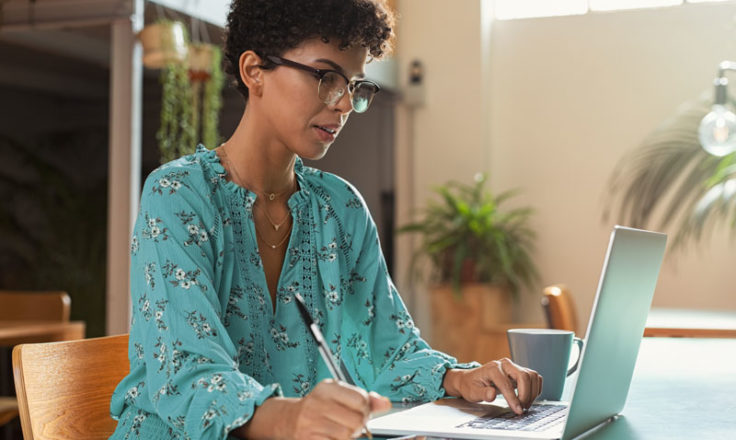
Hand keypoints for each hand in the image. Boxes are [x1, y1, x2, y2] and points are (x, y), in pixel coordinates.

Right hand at [239, 379, 390, 438]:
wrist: (290, 419)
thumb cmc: (320, 406)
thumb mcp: (339, 395)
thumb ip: (365, 398)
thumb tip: (385, 403)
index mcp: (327, 388)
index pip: (361, 399)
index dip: (366, 408)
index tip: (362, 411)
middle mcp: (318, 402)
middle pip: (357, 420)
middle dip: (359, 425)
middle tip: (352, 424)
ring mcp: (311, 421)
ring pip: (347, 435)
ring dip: (349, 436)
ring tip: (341, 430)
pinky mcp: (308, 438)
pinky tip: (332, 436)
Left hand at [443, 359, 542, 414]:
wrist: (470, 380)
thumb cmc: (471, 385)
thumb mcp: (472, 392)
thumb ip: (482, 394)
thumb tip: (492, 395)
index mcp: (493, 368)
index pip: (507, 384)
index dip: (514, 399)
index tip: (518, 410)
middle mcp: (505, 364)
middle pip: (524, 376)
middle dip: (526, 394)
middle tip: (522, 408)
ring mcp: (513, 367)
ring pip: (532, 375)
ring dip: (532, 392)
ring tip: (525, 404)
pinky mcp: (518, 372)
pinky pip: (534, 377)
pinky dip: (535, 388)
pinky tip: (529, 398)